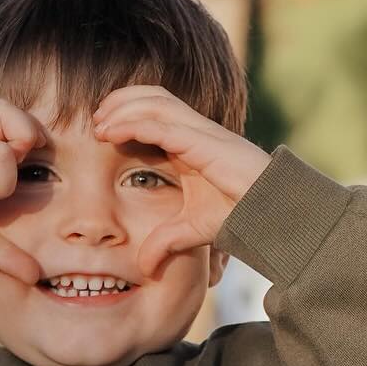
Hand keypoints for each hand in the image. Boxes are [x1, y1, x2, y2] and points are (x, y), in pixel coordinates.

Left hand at [91, 85, 271, 278]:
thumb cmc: (240, 215)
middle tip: (94, 117)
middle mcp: (196, 131)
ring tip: (98, 122)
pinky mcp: (205, 141)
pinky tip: (112, 131)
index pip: (155, 113)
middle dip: (121, 102)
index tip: (101, 128)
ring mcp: (201, 132)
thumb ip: (165, 242)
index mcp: (192, 144)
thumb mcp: (191, 230)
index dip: (127, 112)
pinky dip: (134, 122)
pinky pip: (162, 123)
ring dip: (123, 107)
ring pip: (156, 103)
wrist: (272, 214)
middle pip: (153, 98)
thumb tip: (144, 267)